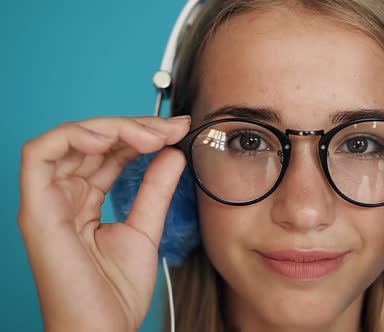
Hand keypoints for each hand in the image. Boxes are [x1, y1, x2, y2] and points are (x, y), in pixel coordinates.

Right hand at [18, 116, 190, 330]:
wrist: (102, 330)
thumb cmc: (116, 292)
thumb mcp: (145, 229)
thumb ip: (156, 189)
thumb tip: (172, 153)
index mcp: (84, 200)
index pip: (109, 153)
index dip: (141, 135)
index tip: (177, 131)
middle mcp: (63, 196)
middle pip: (92, 141)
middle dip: (134, 127)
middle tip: (170, 129)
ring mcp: (48, 201)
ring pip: (69, 139)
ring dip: (111, 128)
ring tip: (148, 135)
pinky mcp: (37, 210)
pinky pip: (39, 155)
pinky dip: (73, 137)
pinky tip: (110, 138)